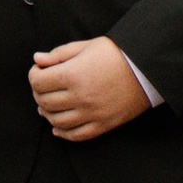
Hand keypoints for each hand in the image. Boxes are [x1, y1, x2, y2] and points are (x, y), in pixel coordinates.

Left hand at [30, 38, 149, 142]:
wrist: (148, 69)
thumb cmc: (117, 53)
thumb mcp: (87, 46)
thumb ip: (59, 54)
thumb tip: (37, 59)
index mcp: (73, 75)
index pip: (38, 82)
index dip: (34, 75)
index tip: (39, 70)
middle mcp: (80, 97)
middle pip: (44, 101)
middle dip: (38, 93)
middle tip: (44, 85)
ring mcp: (91, 114)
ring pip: (56, 121)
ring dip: (47, 113)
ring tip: (48, 104)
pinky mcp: (102, 125)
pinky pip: (76, 135)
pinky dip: (62, 133)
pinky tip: (57, 127)